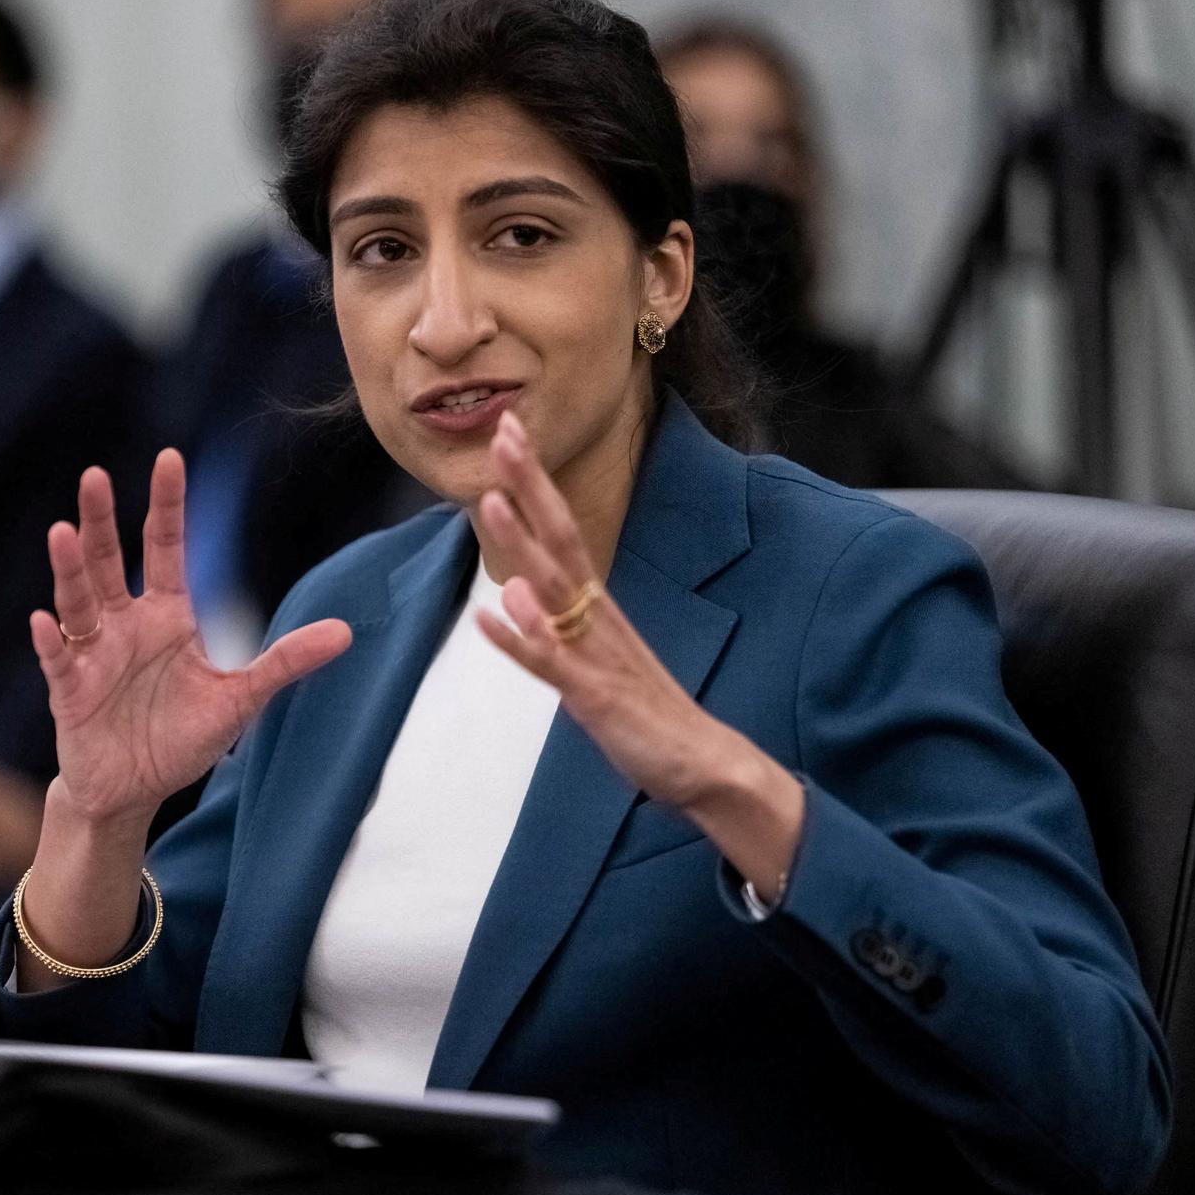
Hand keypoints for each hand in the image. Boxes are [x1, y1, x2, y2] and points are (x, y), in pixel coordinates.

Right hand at [32, 450, 352, 836]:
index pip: (165, 548)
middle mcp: (125, 625)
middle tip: (95, 475)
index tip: (170, 458)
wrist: (134, 790)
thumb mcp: (240, 699)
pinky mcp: (71, 692)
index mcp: (167, 617)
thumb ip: (286, 662)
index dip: (167, 505)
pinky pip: (59, 660)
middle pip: (110, 561)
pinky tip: (44, 620)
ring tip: (63, 532)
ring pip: (79, 601)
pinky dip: (52, 641)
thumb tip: (346, 632)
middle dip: (101, 519)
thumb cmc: (180, 738)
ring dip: (70, 569)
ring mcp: (93, 654)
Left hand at [473, 411, 803, 898]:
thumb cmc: (646, 714)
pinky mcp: (596, 696)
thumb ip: (551, 629)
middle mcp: (597, 619)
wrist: (704, 764)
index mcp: (596, 608)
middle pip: (560, 539)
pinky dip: (522, 640)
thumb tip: (512, 590)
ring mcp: (597, 654)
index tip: (510, 433)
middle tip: (505, 430)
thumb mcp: (590, 663)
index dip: (533, 484)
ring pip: (553, 590)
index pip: (562, 531)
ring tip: (491, 501)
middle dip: (529, 485)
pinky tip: (492, 616)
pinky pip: (553, 665)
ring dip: (521, 545)